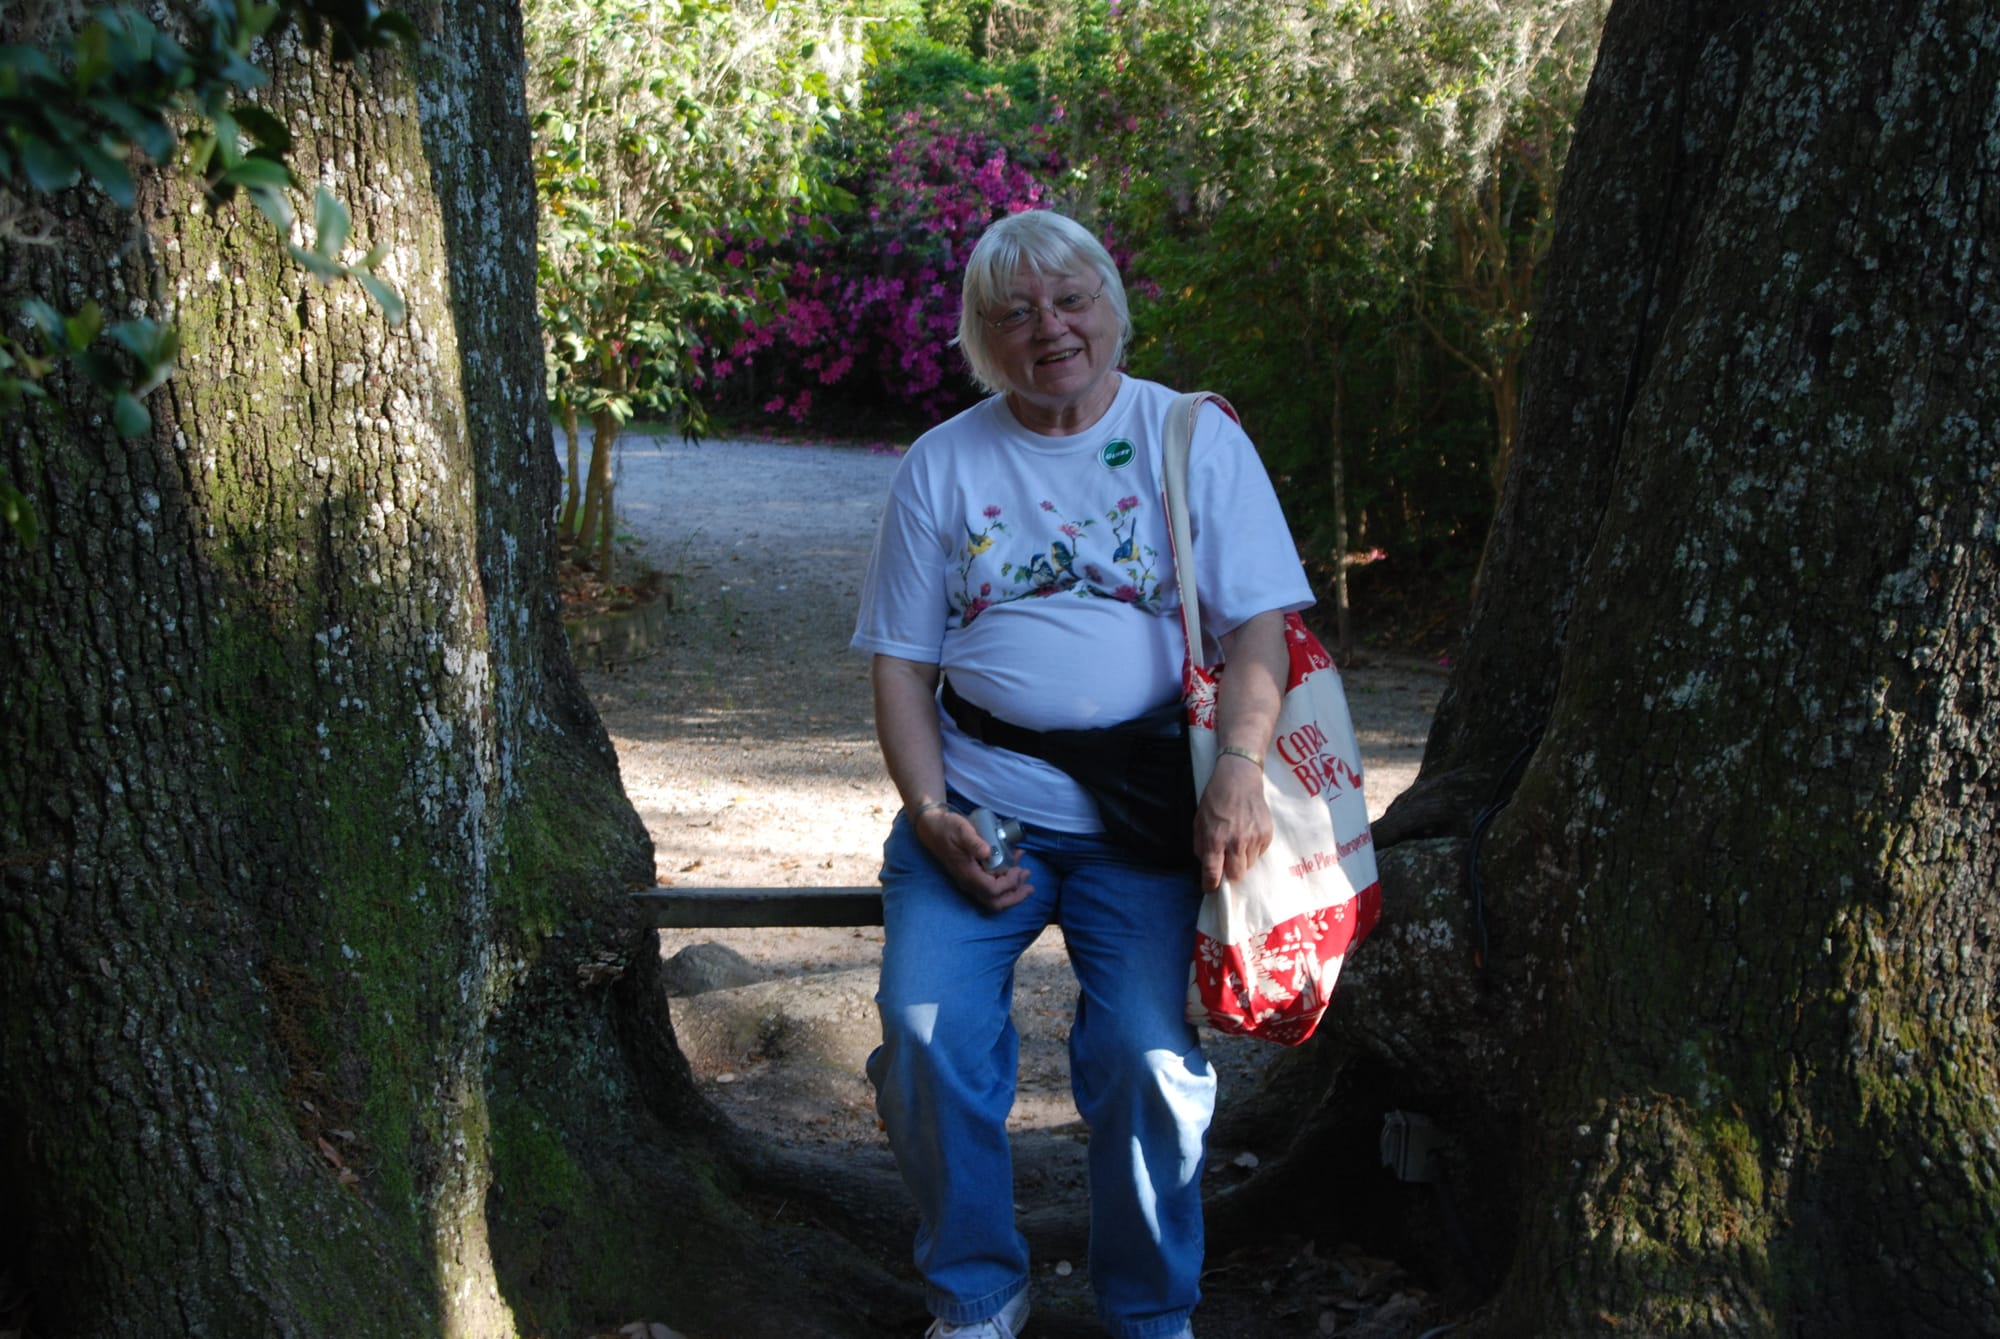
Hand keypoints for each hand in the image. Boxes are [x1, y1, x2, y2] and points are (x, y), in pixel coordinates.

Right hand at [914, 806, 1033, 910]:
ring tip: (1024, 874)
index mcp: (967, 874)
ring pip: (993, 897)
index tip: (1018, 869)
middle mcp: (968, 882)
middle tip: (1030, 885)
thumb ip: (974, 842)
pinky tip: (1013, 865)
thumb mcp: (961, 830)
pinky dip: (1005, 881)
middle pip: (995, 902)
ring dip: (1012, 890)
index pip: (992, 891)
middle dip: (1015, 896)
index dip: (1009, 884)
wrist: (931, 827)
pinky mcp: (972, 875)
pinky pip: (991, 886)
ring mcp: (969, 881)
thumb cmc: (947, 827)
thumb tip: (987, 852)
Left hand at [1194, 753, 1272, 891]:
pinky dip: (1253, 848)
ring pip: (1249, 865)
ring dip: (1242, 859)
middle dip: (1230, 874)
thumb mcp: (1199, 821)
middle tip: (1226, 863)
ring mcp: (1253, 838)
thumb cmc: (1215, 799)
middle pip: (1236, 875)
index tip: (1210, 888)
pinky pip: (1259, 852)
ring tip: (1237, 841)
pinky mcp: (1266, 834)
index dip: (1211, 885)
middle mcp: (1235, 842)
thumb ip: (1201, 845)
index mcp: (1215, 839)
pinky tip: (1247, 833)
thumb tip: (1207, 864)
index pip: (1213, 873)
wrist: (1239, 778)